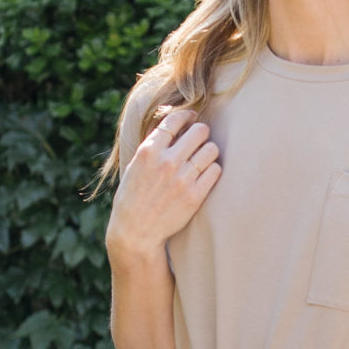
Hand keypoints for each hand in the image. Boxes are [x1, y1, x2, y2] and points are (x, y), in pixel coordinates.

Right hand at [107, 109, 219, 264]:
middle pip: (199, 131)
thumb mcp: (135, 166)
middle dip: (201, 133)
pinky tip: (205, 174)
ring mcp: (182, 179)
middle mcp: (166, 162)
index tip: (191, 118)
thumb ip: (152, 147)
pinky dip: (212, 170)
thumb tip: (173, 127)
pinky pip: (215, 170)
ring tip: (202, 159)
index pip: (174, 121)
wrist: (136, 232)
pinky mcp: (195, 195)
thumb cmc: (133, 198)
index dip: (186, 116)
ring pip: (211, 150)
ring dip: (208, 151)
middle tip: (200, 140)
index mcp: (148, 151)